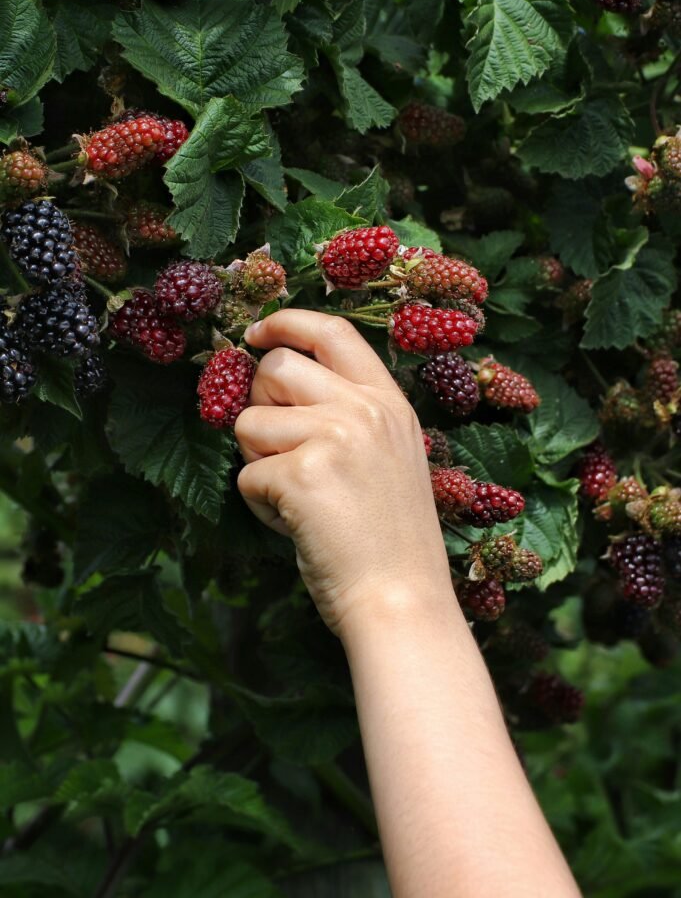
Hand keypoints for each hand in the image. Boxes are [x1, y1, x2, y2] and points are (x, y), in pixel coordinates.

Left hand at [235, 309, 450, 636]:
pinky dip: (260, 506)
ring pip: (249, 422)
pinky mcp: (302, 474)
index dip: (287, 323)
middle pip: (276, 368)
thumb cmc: (391, 541)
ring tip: (297, 500)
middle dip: (259, 404)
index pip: (332, 330)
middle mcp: (364, 409)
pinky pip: (246, 475)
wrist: (402, 601)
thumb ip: (347, 416)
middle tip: (278, 450)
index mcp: (388, 403)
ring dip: (258, 463)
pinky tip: (296, 526)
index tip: (257, 333)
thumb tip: (276, 383)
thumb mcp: (390, 458)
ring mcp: (335, 437)